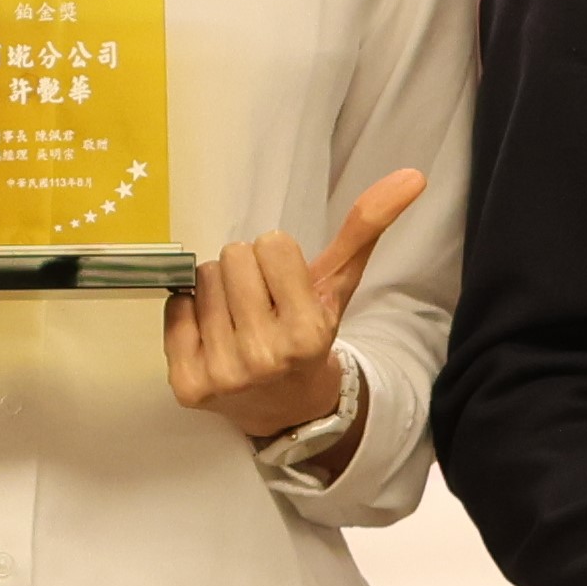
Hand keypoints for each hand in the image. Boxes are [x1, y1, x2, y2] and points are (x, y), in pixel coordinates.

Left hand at [168, 165, 425, 441]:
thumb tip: (412, 175)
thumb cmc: (308, 335)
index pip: (271, 244)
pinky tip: (213, 334)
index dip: (278, 259)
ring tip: (238, 319)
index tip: (285, 287)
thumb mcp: (339, 285)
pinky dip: (190, 313)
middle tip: (260, 303)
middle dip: (247, 271)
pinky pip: (174, 307)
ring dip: (219, 291)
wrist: (288, 410)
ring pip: (203, 279)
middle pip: (232, 256)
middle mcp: (265, 356)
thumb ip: (367, 228)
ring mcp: (223, 374)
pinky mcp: (187, 384)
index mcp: (308, 331)